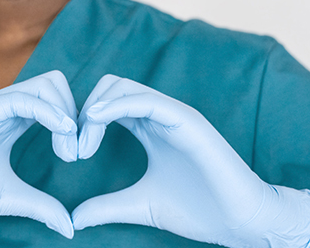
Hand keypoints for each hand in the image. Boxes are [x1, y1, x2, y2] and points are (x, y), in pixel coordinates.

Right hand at [0, 71, 77, 242]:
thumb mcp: (9, 198)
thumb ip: (40, 205)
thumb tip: (70, 226)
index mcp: (10, 122)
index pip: (54, 99)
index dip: (74, 121)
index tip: (78, 154)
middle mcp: (2, 108)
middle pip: (54, 84)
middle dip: (76, 112)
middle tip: (75, 151)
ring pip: (43, 85)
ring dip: (66, 113)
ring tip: (68, 150)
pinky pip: (21, 99)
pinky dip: (49, 112)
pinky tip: (61, 134)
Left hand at [72, 75, 309, 247]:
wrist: (240, 222)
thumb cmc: (198, 210)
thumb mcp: (140, 206)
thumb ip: (107, 207)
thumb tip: (74, 219)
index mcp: (148, 128)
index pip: (106, 104)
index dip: (82, 121)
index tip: (69, 151)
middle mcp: (159, 115)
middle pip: (109, 88)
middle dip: (83, 111)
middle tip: (73, 148)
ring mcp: (174, 114)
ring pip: (123, 87)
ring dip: (95, 109)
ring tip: (84, 144)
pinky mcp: (187, 120)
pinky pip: (147, 100)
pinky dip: (117, 105)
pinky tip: (97, 121)